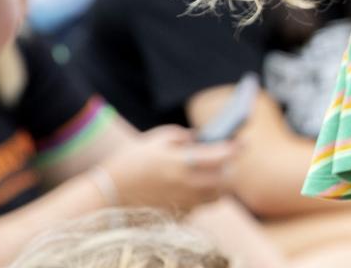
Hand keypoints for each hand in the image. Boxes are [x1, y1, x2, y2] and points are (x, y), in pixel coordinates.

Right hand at [101, 125, 237, 211]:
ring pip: (216, 196)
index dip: (235, 148)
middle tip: (227, 159)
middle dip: (229, 168)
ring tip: (215, 173)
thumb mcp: (155, 140)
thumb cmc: (130, 161)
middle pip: (224, 180)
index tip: (243, 143)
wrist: (106, 193)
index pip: (220, 156)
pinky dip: (204, 196)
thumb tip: (200, 138)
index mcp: (181, 162)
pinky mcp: (177, 214)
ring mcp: (183, 202)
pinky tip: (197, 187)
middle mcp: (186, 185)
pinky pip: (201, 206)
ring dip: (220, 184)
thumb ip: (181, 137)